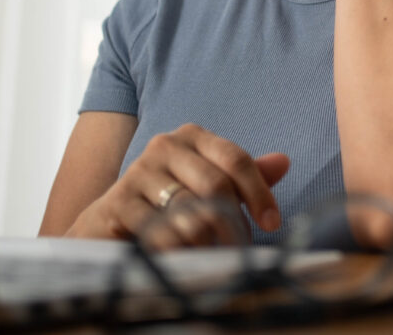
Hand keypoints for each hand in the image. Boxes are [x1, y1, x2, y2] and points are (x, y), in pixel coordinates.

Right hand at [65, 123, 288, 248]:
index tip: (272, 223)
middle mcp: (165, 145)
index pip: (236, 159)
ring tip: (211, 254)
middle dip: (234, 222)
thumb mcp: (207, 184)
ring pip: (191, 210)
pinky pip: (161, 230)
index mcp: (191, 136)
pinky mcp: (119, 201)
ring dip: (208, 240)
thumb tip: (284, 162)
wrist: (109, 221)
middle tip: (241, 249)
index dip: (259, 192)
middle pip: (215, 184)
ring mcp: (139, 171)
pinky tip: (184, 256)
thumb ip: (243, 176)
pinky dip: (179, 248)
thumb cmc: (167, 200)